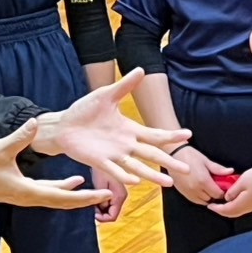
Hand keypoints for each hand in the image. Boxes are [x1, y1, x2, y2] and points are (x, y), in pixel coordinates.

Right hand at [0, 120, 110, 208]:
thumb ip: (19, 137)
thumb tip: (35, 122)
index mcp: (28, 191)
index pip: (63, 198)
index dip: (85, 196)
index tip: (104, 194)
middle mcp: (31, 198)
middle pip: (65, 202)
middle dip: (88, 199)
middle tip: (110, 194)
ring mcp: (27, 196)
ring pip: (59, 198)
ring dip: (78, 195)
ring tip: (98, 190)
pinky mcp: (23, 191)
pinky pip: (49, 193)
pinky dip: (64, 189)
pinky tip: (74, 181)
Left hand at [33, 68, 190, 186]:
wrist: (63, 125)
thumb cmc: (84, 111)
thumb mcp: (106, 96)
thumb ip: (124, 86)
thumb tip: (141, 69)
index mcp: (129, 130)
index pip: (154, 135)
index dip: (171, 135)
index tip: (188, 135)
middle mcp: (125, 145)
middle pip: (152, 154)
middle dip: (169, 161)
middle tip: (188, 168)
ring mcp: (113, 155)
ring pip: (137, 167)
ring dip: (153, 175)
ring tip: (170, 182)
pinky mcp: (98, 161)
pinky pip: (114, 170)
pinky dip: (124, 176)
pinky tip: (136, 181)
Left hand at [91, 166, 128, 222]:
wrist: (102, 157)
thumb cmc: (100, 168)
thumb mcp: (100, 183)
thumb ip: (102, 198)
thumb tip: (103, 210)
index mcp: (120, 196)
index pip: (112, 216)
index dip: (102, 218)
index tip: (92, 213)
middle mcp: (122, 196)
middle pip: (111, 214)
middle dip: (101, 213)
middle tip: (91, 206)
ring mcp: (119, 194)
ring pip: (110, 209)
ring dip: (100, 208)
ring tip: (92, 199)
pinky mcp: (115, 192)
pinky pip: (109, 203)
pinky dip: (101, 203)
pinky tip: (95, 196)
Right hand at [170, 146, 232, 205]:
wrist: (173, 155)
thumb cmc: (190, 156)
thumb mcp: (206, 161)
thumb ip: (219, 169)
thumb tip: (231, 171)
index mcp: (203, 181)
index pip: (218, 194)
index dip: (223, 191)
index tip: (223, 186)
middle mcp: (196, 189)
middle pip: (211, 198)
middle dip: (215, 194)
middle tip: (216, 186)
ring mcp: (188, 192)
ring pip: (203, 201)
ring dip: (207, 196)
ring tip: (208, 187)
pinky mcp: (183, 193)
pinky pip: (195, 201)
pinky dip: (200, 198)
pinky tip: (200, 189)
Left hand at [210, 158, 251, 218]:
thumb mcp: (241, 181)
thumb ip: (232, 191)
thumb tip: (227, 198)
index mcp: (243, 204)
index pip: (226, 211)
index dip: (217, 209)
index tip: (209, 206)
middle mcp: (250, 207)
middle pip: (232, 213)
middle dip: (222, 211)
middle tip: (214, 206)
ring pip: (239, 210)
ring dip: (230, 208)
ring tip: (223, 202)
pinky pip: (245, 207)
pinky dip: (237, 205)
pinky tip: (236, 198)